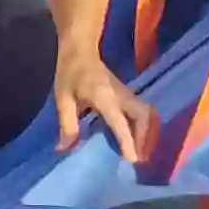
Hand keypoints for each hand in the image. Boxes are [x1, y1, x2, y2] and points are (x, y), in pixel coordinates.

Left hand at [56, 41, 158, 161]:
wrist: (80, 50)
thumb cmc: (70, 72)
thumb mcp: (63, 99)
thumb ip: (67, 124)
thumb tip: (65, 148)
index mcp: (104, 96)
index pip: (120, 121)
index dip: (127, 140)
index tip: (132, 159)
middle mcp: (121, 95)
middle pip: (143, 116)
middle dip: (144, 138)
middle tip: (138, 158)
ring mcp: (126, 93)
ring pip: (146, 113)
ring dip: (146, 132)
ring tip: (139, 151)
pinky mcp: (126, 94)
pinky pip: (141, 111)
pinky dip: (143, 126)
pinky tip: (135, 138)